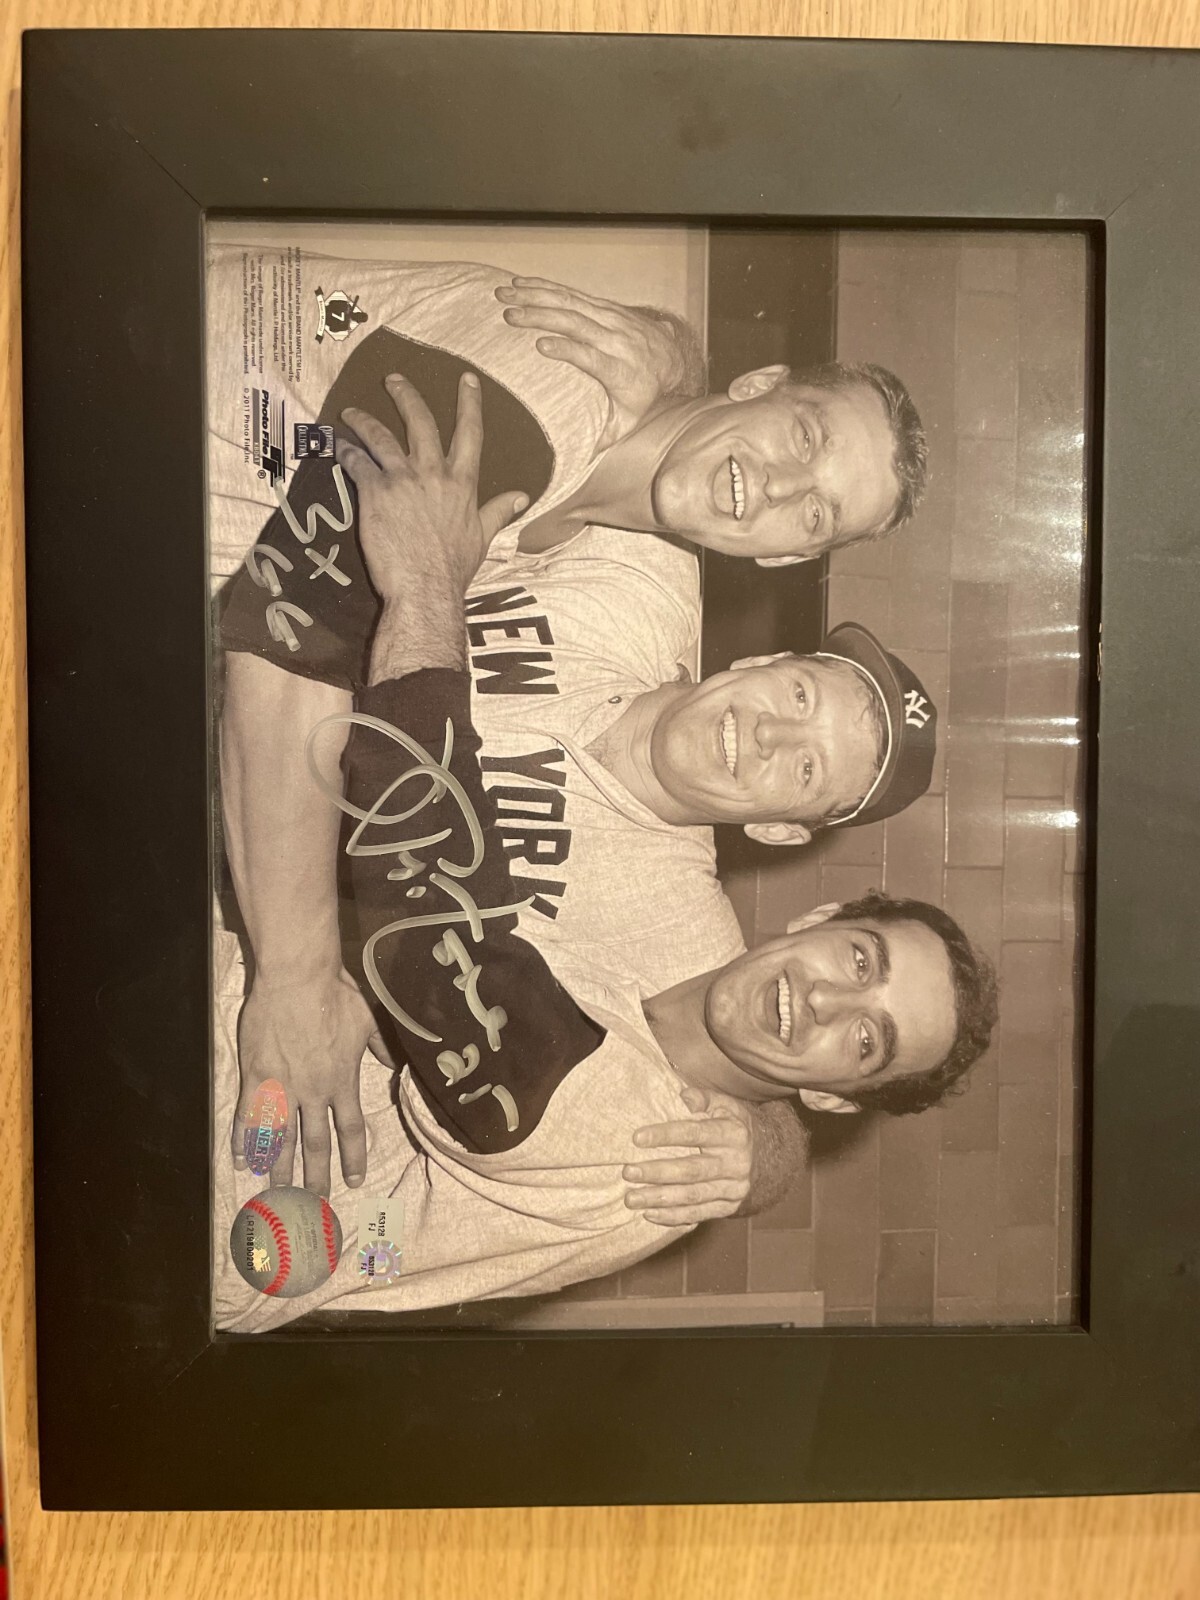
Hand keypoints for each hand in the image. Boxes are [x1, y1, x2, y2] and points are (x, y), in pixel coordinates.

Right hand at [232, 966, 384, 1196]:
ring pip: (281, 1138)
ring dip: (279, 1167)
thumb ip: (380, 1047)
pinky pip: (249, 1117)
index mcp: (342, 1081)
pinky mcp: (255, 1077)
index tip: (354, 1179)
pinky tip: (242, 1161)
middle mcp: (313, 1092)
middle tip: (315, 1200)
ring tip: (278, 1192)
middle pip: (315, 1143)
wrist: (296, 978)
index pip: (350, 1129)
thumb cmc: (334, 994)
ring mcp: (282, 1087)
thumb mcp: (367, 1020)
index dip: (353, 1156)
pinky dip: (245, 1141)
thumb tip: (396, 1063)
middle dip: (316, 1174)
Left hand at [338, 372, 527, 602]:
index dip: (469, 403)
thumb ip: (499, 511)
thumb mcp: (484, 537)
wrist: (426, 587)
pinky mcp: (376, 492)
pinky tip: (337, 444)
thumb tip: (522, 497)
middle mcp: (434, 473)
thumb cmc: (454, 568)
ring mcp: (403, 480)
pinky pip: (358, 462)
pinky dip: (345, 450)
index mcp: (462, 483)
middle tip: (393, 380)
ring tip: (351, 412)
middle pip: (420, 422)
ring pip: (381, 437)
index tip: (467, 380)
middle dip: (406, 396)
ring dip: (364, 420)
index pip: (470, 434)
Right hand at [495, 276, 705, 450]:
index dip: (569, 351)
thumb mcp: (628, 420)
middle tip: (509, 317)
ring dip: (535, 296)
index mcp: (620, 370)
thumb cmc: (642, 394)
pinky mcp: (604, 306)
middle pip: (577, 324)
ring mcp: (610, 319)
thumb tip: (577, 459)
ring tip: (504, 296)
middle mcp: (616, 340)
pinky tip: (519, 284)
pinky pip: (572, 293)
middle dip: (541, 317)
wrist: (669, 357)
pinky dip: (544, 286)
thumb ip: (603, 436)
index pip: (593, 358)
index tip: (542, 346)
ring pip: (571, 303)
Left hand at [622, 1086, 753, 1226]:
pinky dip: (673, 1217)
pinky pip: (698, 1215)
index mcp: (733, 1134)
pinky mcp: (729, 1207)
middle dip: (657, 1172)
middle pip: (692, 1170)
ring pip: (692, 1197)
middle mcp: (736, 1164)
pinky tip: (649, 1214)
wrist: (768, 1157)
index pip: (696, 1133)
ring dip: (659, 1198)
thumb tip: (684, 1097)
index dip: (666, 1135)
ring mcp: (734, 1189)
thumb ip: (703, 1098)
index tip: (637, 1138)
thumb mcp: (725, 1105)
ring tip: (631, 1198)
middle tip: (628, 1172)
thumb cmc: (733, 1125)